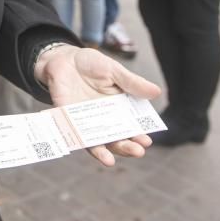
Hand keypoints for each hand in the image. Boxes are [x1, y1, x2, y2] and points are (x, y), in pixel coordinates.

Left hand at [35, 46, 161, 166]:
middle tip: (138, 151)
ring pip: (99, 143)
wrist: (62, 59)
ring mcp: (88, 122)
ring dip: (105, 153)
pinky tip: (87, 151)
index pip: (133, 126)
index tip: (147, 140)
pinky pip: (77, 137)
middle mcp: (105, 119)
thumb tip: (156, 92)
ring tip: (111, 160)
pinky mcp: (70, 122)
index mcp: (120, 108)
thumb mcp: (113, 70)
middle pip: (118, 139)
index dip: (140, 134)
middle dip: (128, 147)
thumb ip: (132, 83)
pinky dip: (81, 145)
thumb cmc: (90, 64)